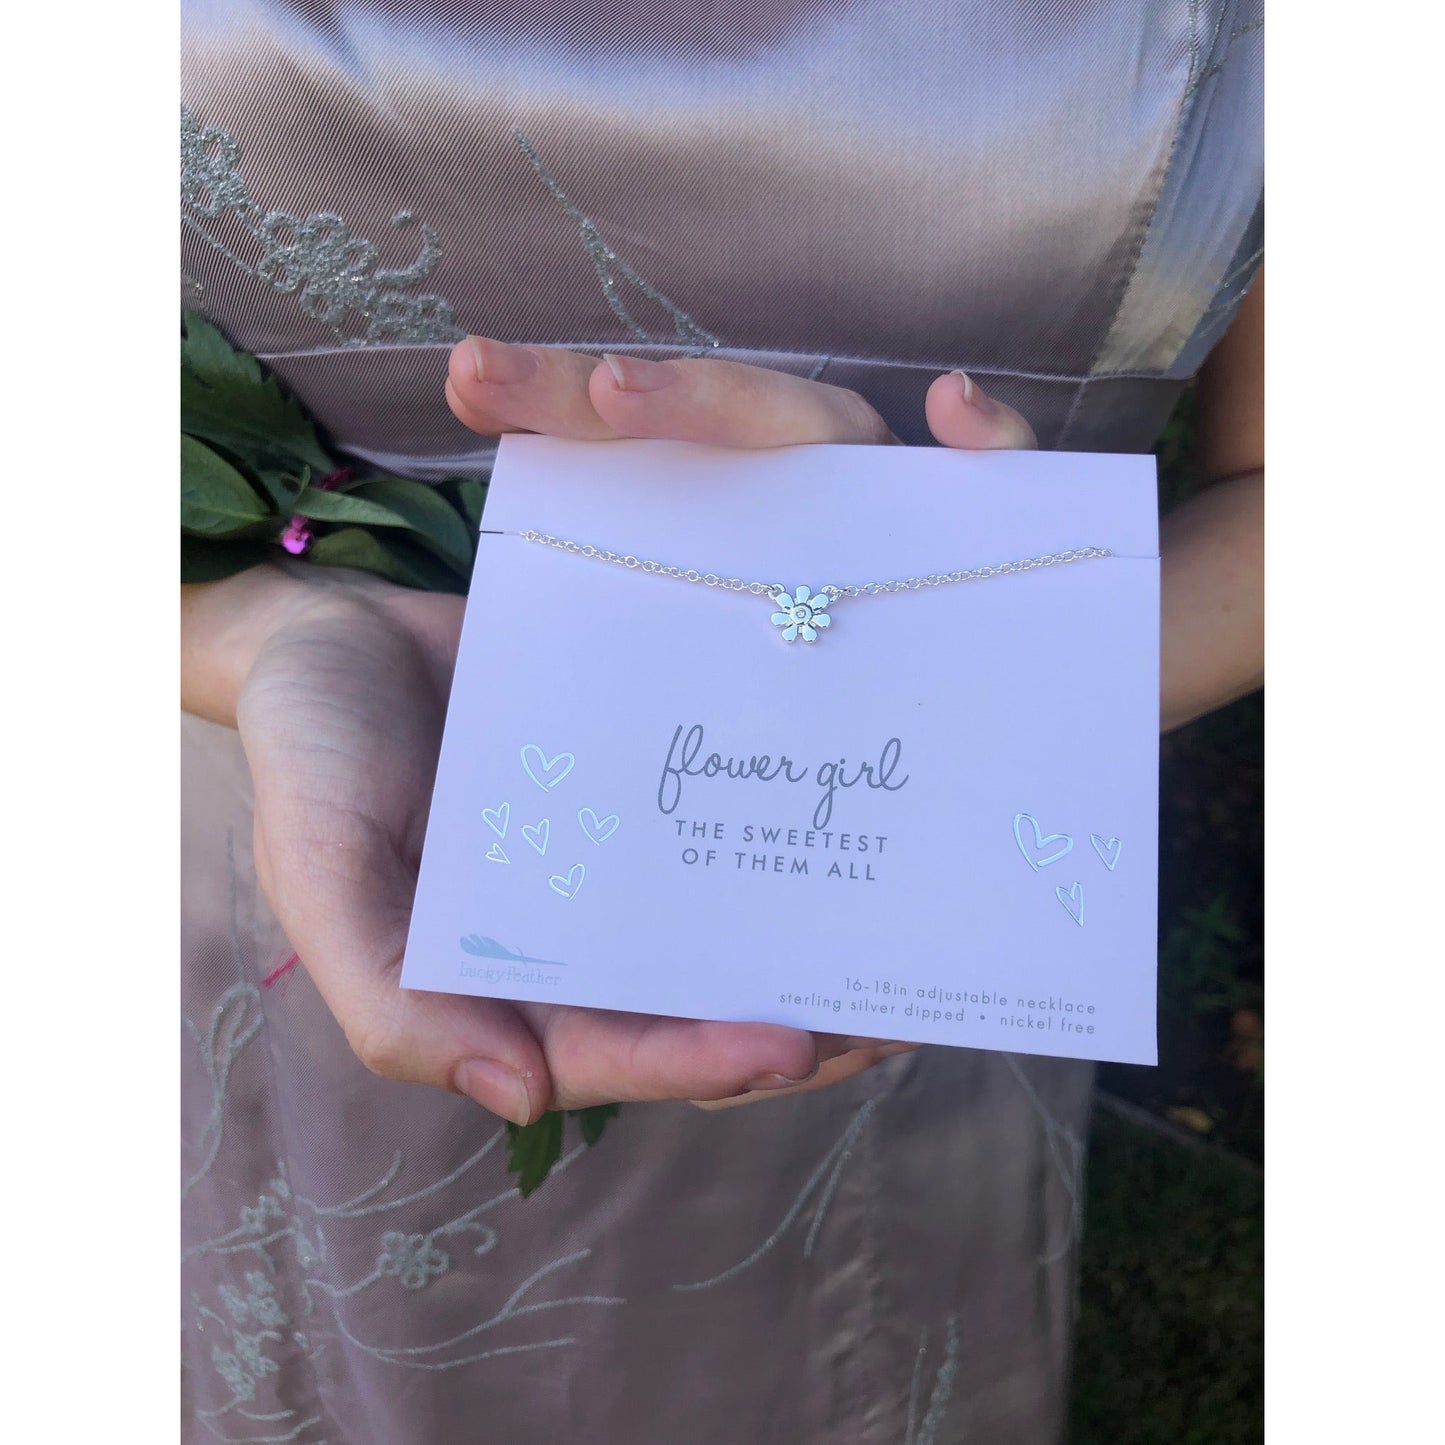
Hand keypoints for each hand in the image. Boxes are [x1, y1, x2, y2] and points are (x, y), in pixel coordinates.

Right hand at [227, 564, 839, 1123]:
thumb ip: (392, 996)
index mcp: (491, 983)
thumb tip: (521, 1099)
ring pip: (714, 940)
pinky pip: (710, 838)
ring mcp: (606, 868)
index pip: (606, 1053)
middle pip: (685, 1014)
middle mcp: (563, 940)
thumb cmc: (313, 751)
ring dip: (800, 959)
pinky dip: (771, 856)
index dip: (695, 1061)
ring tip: (900, 957)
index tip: (790, 1042)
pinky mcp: (637, 794)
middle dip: (783, 1030)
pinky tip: (841, 847)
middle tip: (885, 1018)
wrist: (339, 624)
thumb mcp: (320, 872)